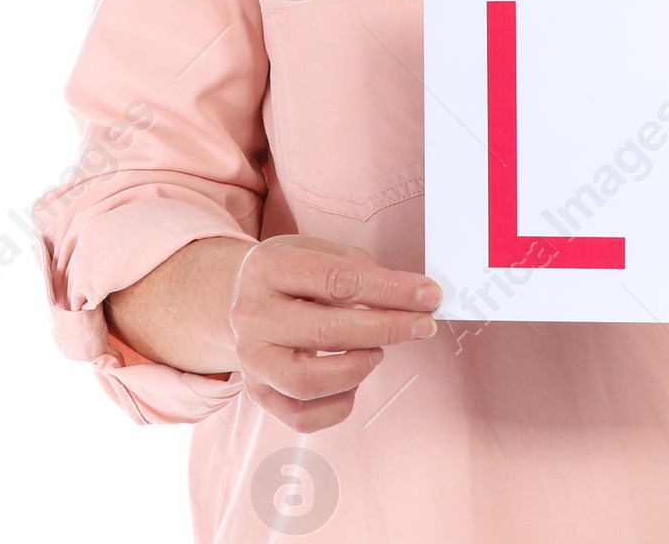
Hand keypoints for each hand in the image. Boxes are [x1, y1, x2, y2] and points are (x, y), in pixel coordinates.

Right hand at [229, 235, 441, 431]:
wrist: (240, 297)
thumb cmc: (292, 274)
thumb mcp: (320, 251)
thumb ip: (361, 272)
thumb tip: (412, 298)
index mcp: (269, 268)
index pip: (338, 280)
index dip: (390, 290)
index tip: (428, 296)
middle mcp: (252, 315)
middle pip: (326, 331)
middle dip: (386, 329)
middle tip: (421, 326)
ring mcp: (251, 358)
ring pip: (307, 381)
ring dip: (357, 368)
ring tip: (376, 352)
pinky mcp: (257, 393)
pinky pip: (301, 416)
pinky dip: (338, 405)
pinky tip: (353, 381)